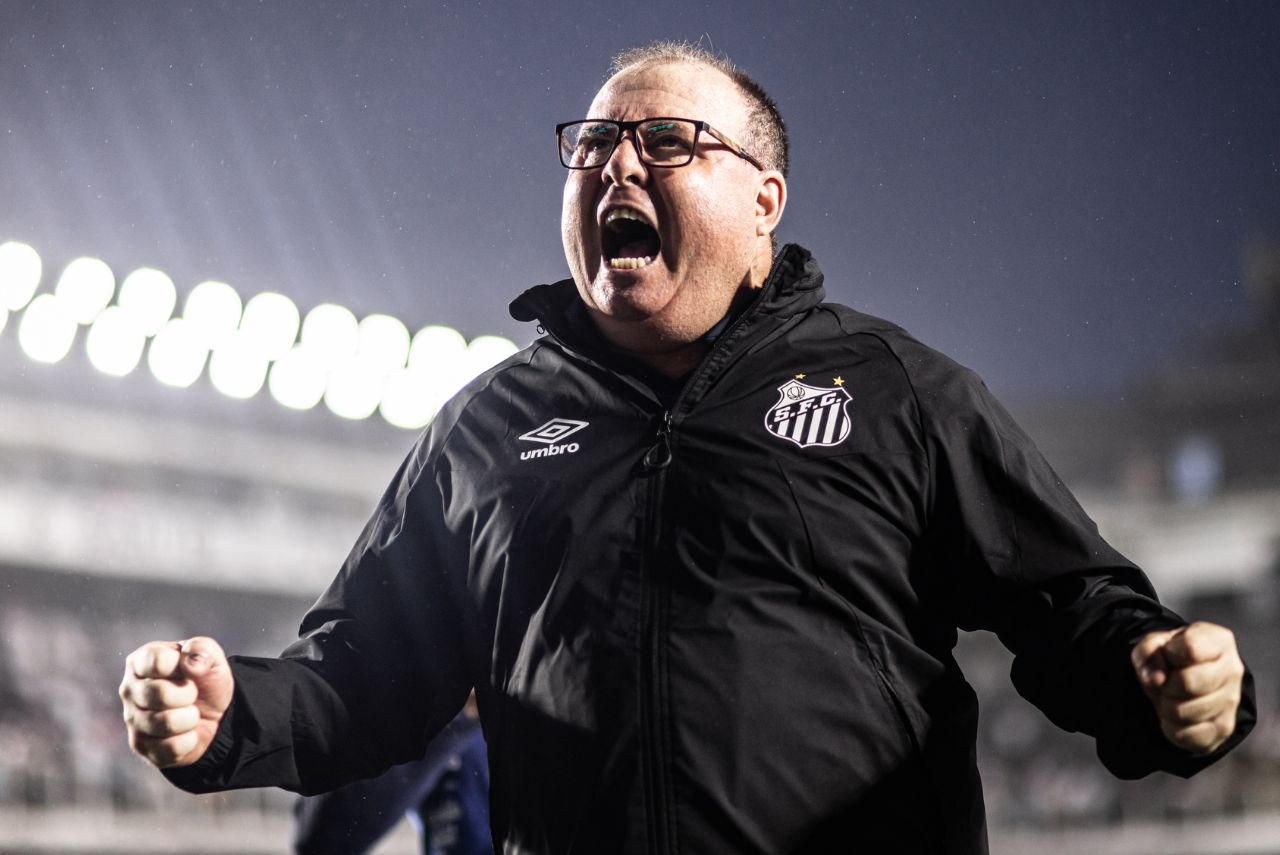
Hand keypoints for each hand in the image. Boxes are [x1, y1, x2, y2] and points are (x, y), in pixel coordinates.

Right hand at [119, 636, 233, 767]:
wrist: (214, 715)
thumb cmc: (205, 680)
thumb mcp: (211, 658)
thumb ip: (203, 649)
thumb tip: (191, 661)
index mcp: (141, 661)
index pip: (157, 662)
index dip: (183, 667)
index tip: (189, 670)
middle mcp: (129, 689)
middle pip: (160, 695)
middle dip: (189, 695)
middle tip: (192, 694)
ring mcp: (131, 720)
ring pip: (165, 723)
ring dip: (190, 718)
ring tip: (190, 712)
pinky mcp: (140, 746)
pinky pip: (170, 748)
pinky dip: (189, 741)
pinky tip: (186, 733)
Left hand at [1131, 621, 1243, 754]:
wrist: (1181, 681)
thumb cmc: (1168, 658)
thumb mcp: (1152, 645)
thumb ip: (1148, 653)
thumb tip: (1156, 680)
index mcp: (1219, 641)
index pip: (1191, 648)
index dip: (1169, 654)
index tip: (1169, 655)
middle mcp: (1232, 670)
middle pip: (1188, 683)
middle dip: (1166, 684)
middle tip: (1166, 682)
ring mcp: (1231, 701)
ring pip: (1183, 712)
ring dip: (1166, 706)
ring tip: (1171, 697)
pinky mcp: (1224, 728)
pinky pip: (1186, 735)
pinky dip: (1171, 727)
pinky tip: (1176, 716)